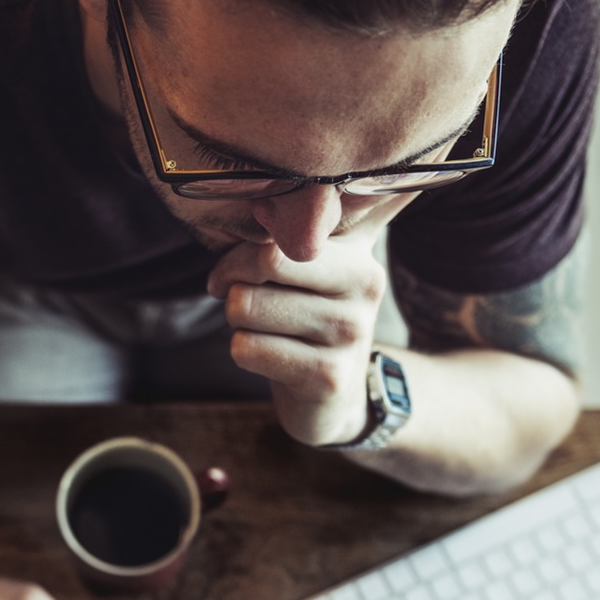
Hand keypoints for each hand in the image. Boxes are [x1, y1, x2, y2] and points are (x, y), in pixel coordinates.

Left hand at [207, 226, 386, 446]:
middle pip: (265, 262)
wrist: (334, 397)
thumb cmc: (307, 321)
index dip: (242, 253)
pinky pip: (247, 349)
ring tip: (261, 329)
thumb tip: (257, 202)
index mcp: (359, 250)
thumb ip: (294, 228)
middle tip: (239, 298)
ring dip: (238, 321)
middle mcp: (366, 285)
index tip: (235, 269)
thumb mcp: (311, 269)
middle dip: (234, 283)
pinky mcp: (328, 377)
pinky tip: (268, 356)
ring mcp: (351, 333)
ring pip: (247, 306)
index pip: (285, 230)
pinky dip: (242, 351)